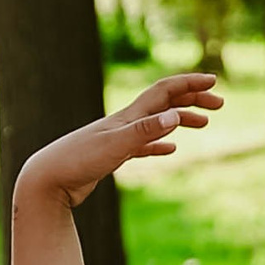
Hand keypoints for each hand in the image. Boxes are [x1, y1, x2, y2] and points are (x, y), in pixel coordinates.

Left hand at [19, 72, 222, 208]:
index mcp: (128, 117)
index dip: (189, 84)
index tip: (213, 82)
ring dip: (181, 119)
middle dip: (192, 100)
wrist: (46, 181)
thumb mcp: (115, 146)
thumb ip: (145, 131)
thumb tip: (175, 116)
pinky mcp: (110, 157)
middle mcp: (124, 124)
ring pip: (156, 124)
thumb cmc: (77, 162)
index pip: (164, 91)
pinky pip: (142, 146)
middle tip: (218, 105)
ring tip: (204, 123)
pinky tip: (170, 150)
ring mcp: (117, 139)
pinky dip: (159, 144)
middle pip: (164, 104)